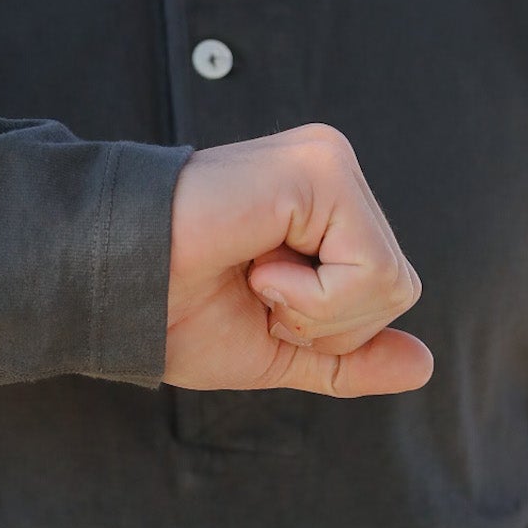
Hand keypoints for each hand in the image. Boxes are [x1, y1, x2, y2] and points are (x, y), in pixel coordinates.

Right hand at [165, 123, 432, 396]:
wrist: (103, 287)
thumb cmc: (168, 309)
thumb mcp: (273, 349)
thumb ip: (346, 357)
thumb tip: (424, 365)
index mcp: (321, 203)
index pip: (386, 289)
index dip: (326, 329)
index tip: (254, 297)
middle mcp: (330, 171)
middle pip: (398, 288)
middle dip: (326, 324)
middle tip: (253, 289)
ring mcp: (326, 163)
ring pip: (391, 283)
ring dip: (313, 310)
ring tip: (251, 274)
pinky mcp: (318, 170)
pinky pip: (369, 270)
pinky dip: (311, 296)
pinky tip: (255, 264)